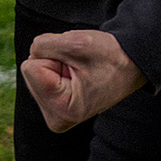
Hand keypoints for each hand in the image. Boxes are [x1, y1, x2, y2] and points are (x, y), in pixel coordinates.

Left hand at [18, 30, 146, 132]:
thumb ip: (43, 45)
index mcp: (62, 109)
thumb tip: (31, 52)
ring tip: (81, 69)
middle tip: (80, 65)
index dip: (54, 56)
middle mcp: (56, 117)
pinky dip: (57, 66)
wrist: (129, 64)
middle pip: (31, 70)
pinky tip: (76, 74)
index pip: (30, 67)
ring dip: (57, 62)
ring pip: (36, 70)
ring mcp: (55, 113)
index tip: (79, 63)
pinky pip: (41, 74)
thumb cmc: (109, 56)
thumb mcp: (76, 43)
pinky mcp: (54, 105)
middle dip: (54, 59)